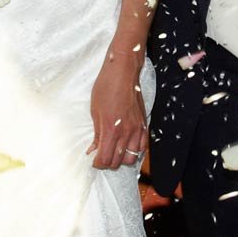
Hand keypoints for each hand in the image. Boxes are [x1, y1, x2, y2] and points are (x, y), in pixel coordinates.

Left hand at [88, 43, 147, 171]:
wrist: (123, 72)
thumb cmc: (106, 87)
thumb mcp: (95, 111)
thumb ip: (96, 133)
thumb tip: (94, 149)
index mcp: (110, 130)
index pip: (105, 159)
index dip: (98, 163)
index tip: (94, 160)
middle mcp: (126, 132)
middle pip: (118, 162)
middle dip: (108, 162)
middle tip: (101, 156)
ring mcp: (137, 129)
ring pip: (131, 157)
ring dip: (122, 158)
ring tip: (115, 152)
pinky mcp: (143, 124)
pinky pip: (143, 147)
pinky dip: (135, 151)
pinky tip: (128, 146)